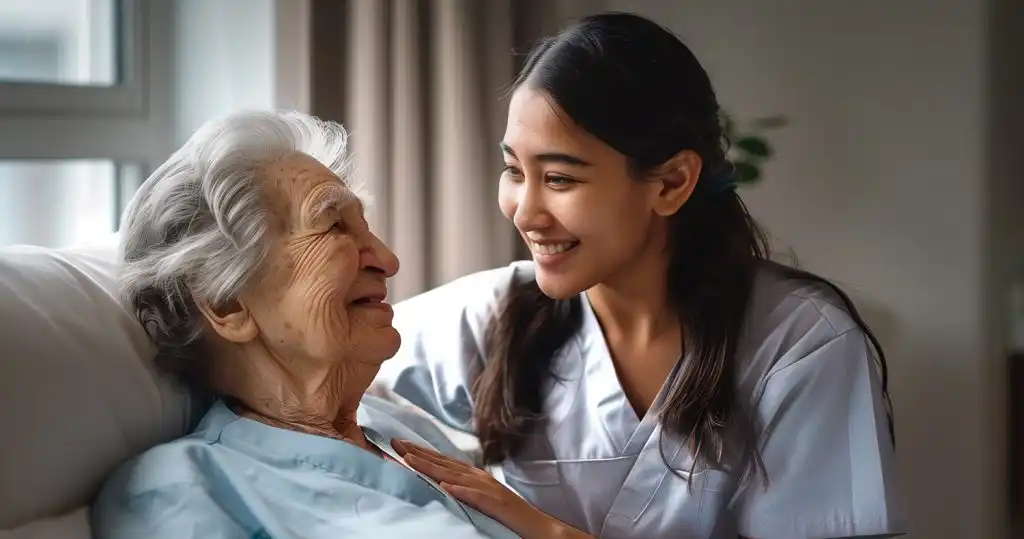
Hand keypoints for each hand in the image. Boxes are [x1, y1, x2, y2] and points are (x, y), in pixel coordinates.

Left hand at [391, 439, 590, 538]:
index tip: (397, 445)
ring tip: (408, 460)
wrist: (536, 526)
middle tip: (393, 443)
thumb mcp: (479, 497)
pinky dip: (460, 490)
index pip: (441, 461)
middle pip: (442, 463)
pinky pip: (476, 496)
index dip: (419, 452)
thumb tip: (437, 483)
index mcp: (473, 475)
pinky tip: (444, 485)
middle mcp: (478, 477)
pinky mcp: (496, 504)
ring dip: (431, 467)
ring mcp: (487, 489)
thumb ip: (460, 489)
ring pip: (454, 475)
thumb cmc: (506, 514)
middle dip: (417, 453)